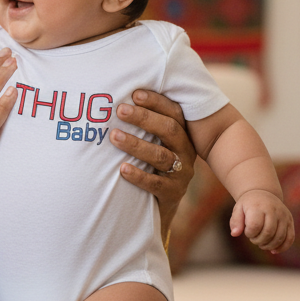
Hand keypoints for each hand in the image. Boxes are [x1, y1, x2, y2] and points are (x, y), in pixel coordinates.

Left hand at [111, 89, 195, 238]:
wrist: (160, 206)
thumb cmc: (151, 166)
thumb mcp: (153, 143)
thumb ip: (143, 125)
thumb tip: (116, 99)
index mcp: (182, 134)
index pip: (173, 112)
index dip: (156, 102)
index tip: (134, 94)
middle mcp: (185, 151)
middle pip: (169, 130)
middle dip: (144, 118)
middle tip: (120, 110)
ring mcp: (181, 173)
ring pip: (160, 155)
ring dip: (136, 144)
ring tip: (114, 136)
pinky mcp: (173, 193)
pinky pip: (156, 184)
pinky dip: (138, 175)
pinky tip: (122, 169)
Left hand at [230, 189, 294, 252]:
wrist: (263, 193)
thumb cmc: (249, 204)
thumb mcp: (238, 209)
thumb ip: (235, 221)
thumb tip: (234, 234)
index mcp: (259, 206)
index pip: (255, 225)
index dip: (250, 233)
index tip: (247, 232)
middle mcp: (274, 210)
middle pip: (268, 233)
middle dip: (259, 241)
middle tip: (254, 239)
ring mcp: (284, 216)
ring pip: (280, 237)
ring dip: (269, 245)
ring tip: (261, 244)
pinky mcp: (290, 221)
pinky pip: (290, 237)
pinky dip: (283, 247)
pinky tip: (274, 250)